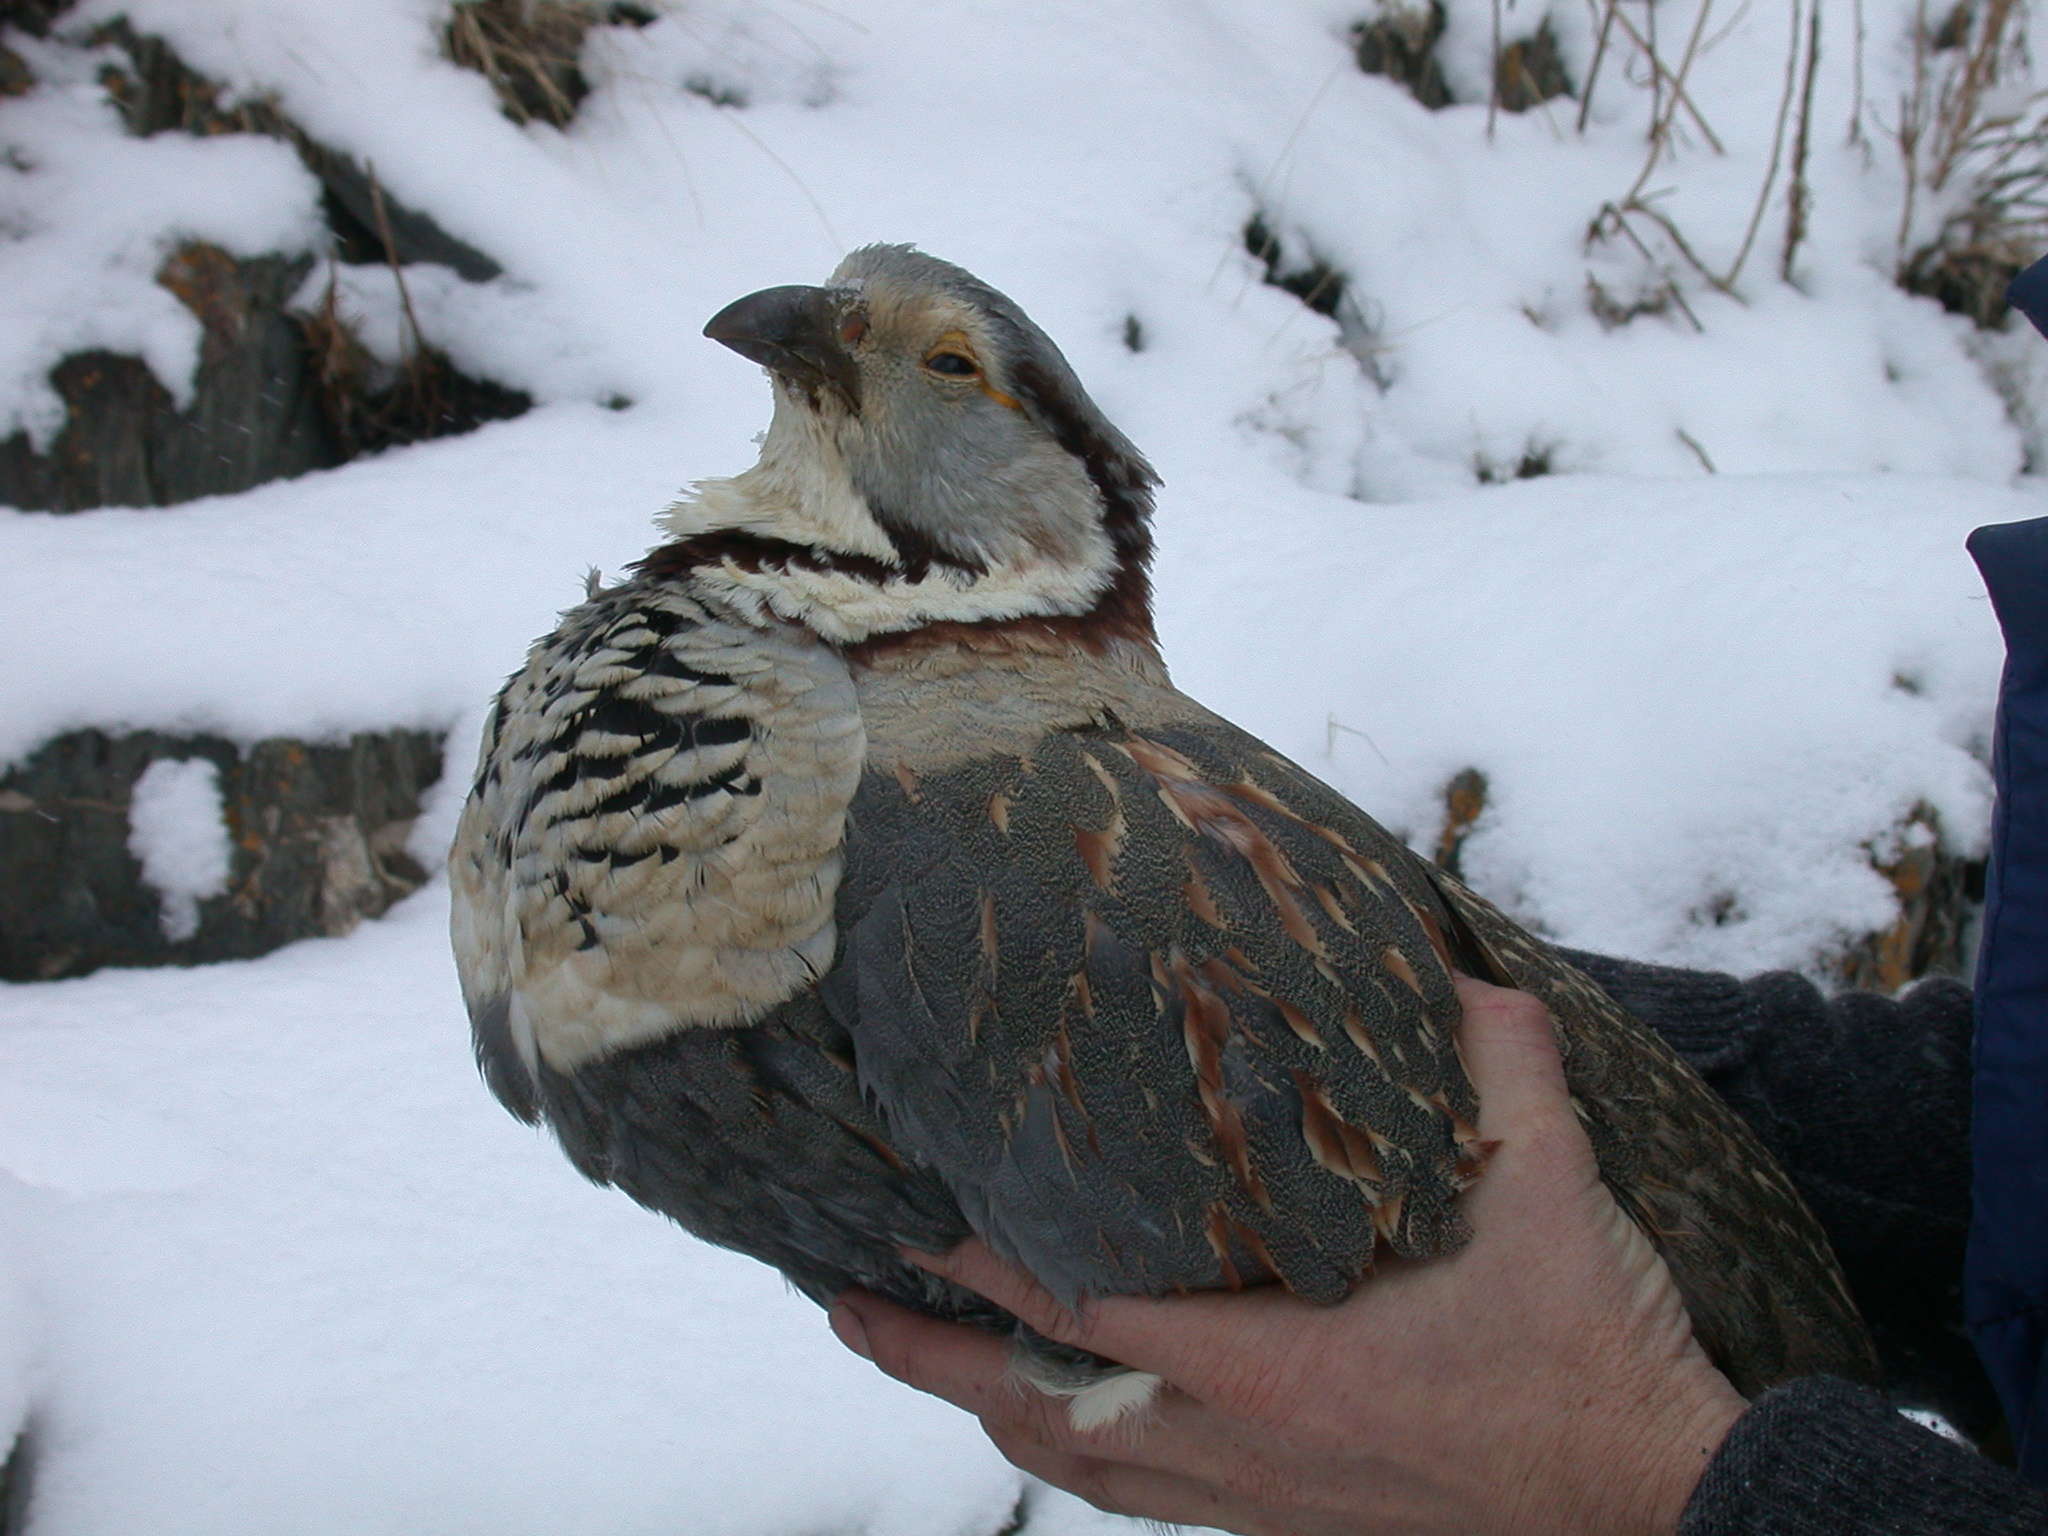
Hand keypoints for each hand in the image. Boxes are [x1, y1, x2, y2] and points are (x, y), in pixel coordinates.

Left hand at [829, 979, 1747, 1535]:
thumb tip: (1454, 969)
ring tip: (919, 1362)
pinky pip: (1141, 1501)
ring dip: (990, 1410)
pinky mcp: (1288, 1528)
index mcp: (1276, 1363)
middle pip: (1039, 1406)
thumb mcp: (1553, 1189)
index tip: (911, 1221)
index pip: (1086, 1309)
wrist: (1651, 1504)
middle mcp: (1240, 1442)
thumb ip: (1499, 1066)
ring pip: (1079, 1467)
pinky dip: (1076, 1461)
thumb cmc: (1590, 1356)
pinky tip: (1059, 1434)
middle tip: (846, 1300)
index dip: (987, 1266)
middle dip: (931, 1353)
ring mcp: (1257, 1498)